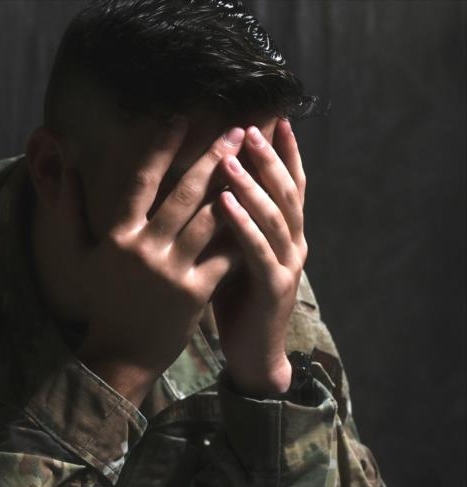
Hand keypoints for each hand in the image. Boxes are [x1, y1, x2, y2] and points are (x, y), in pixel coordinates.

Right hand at [60, 120, 245, 405]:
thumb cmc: (100, 300)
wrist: (121, 352)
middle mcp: (145, 248)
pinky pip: (224, 256)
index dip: (160, 148)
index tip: (180, 120)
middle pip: (184, 193)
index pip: (141, 181)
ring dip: (235, 189)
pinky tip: (261, 212)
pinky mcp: (195, 292)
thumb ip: (70, 211)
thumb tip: (67, 169)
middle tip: (236, 132)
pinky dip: (241, 234)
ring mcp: (171, 271)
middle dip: (213, 158)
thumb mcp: (78, 257)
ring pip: (210, 220)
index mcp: (117, 235)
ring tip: (254, 164)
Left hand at [213, 119, 307, 395]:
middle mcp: (294, 242)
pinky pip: (257, 250)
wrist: (254, 352)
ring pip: (275, 215)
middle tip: (249, 127)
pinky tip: (224, 203)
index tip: (273, 117)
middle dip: (268, 157)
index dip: (285, 150)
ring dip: (252, 184)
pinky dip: (242, 224)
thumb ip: (232, 218)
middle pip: (286, 190)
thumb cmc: (239, 298)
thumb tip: (210, 179)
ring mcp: (287, 264)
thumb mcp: (235, 250)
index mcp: (286, 232)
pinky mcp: (273, 287)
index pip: (289, 182)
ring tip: (230, 158)